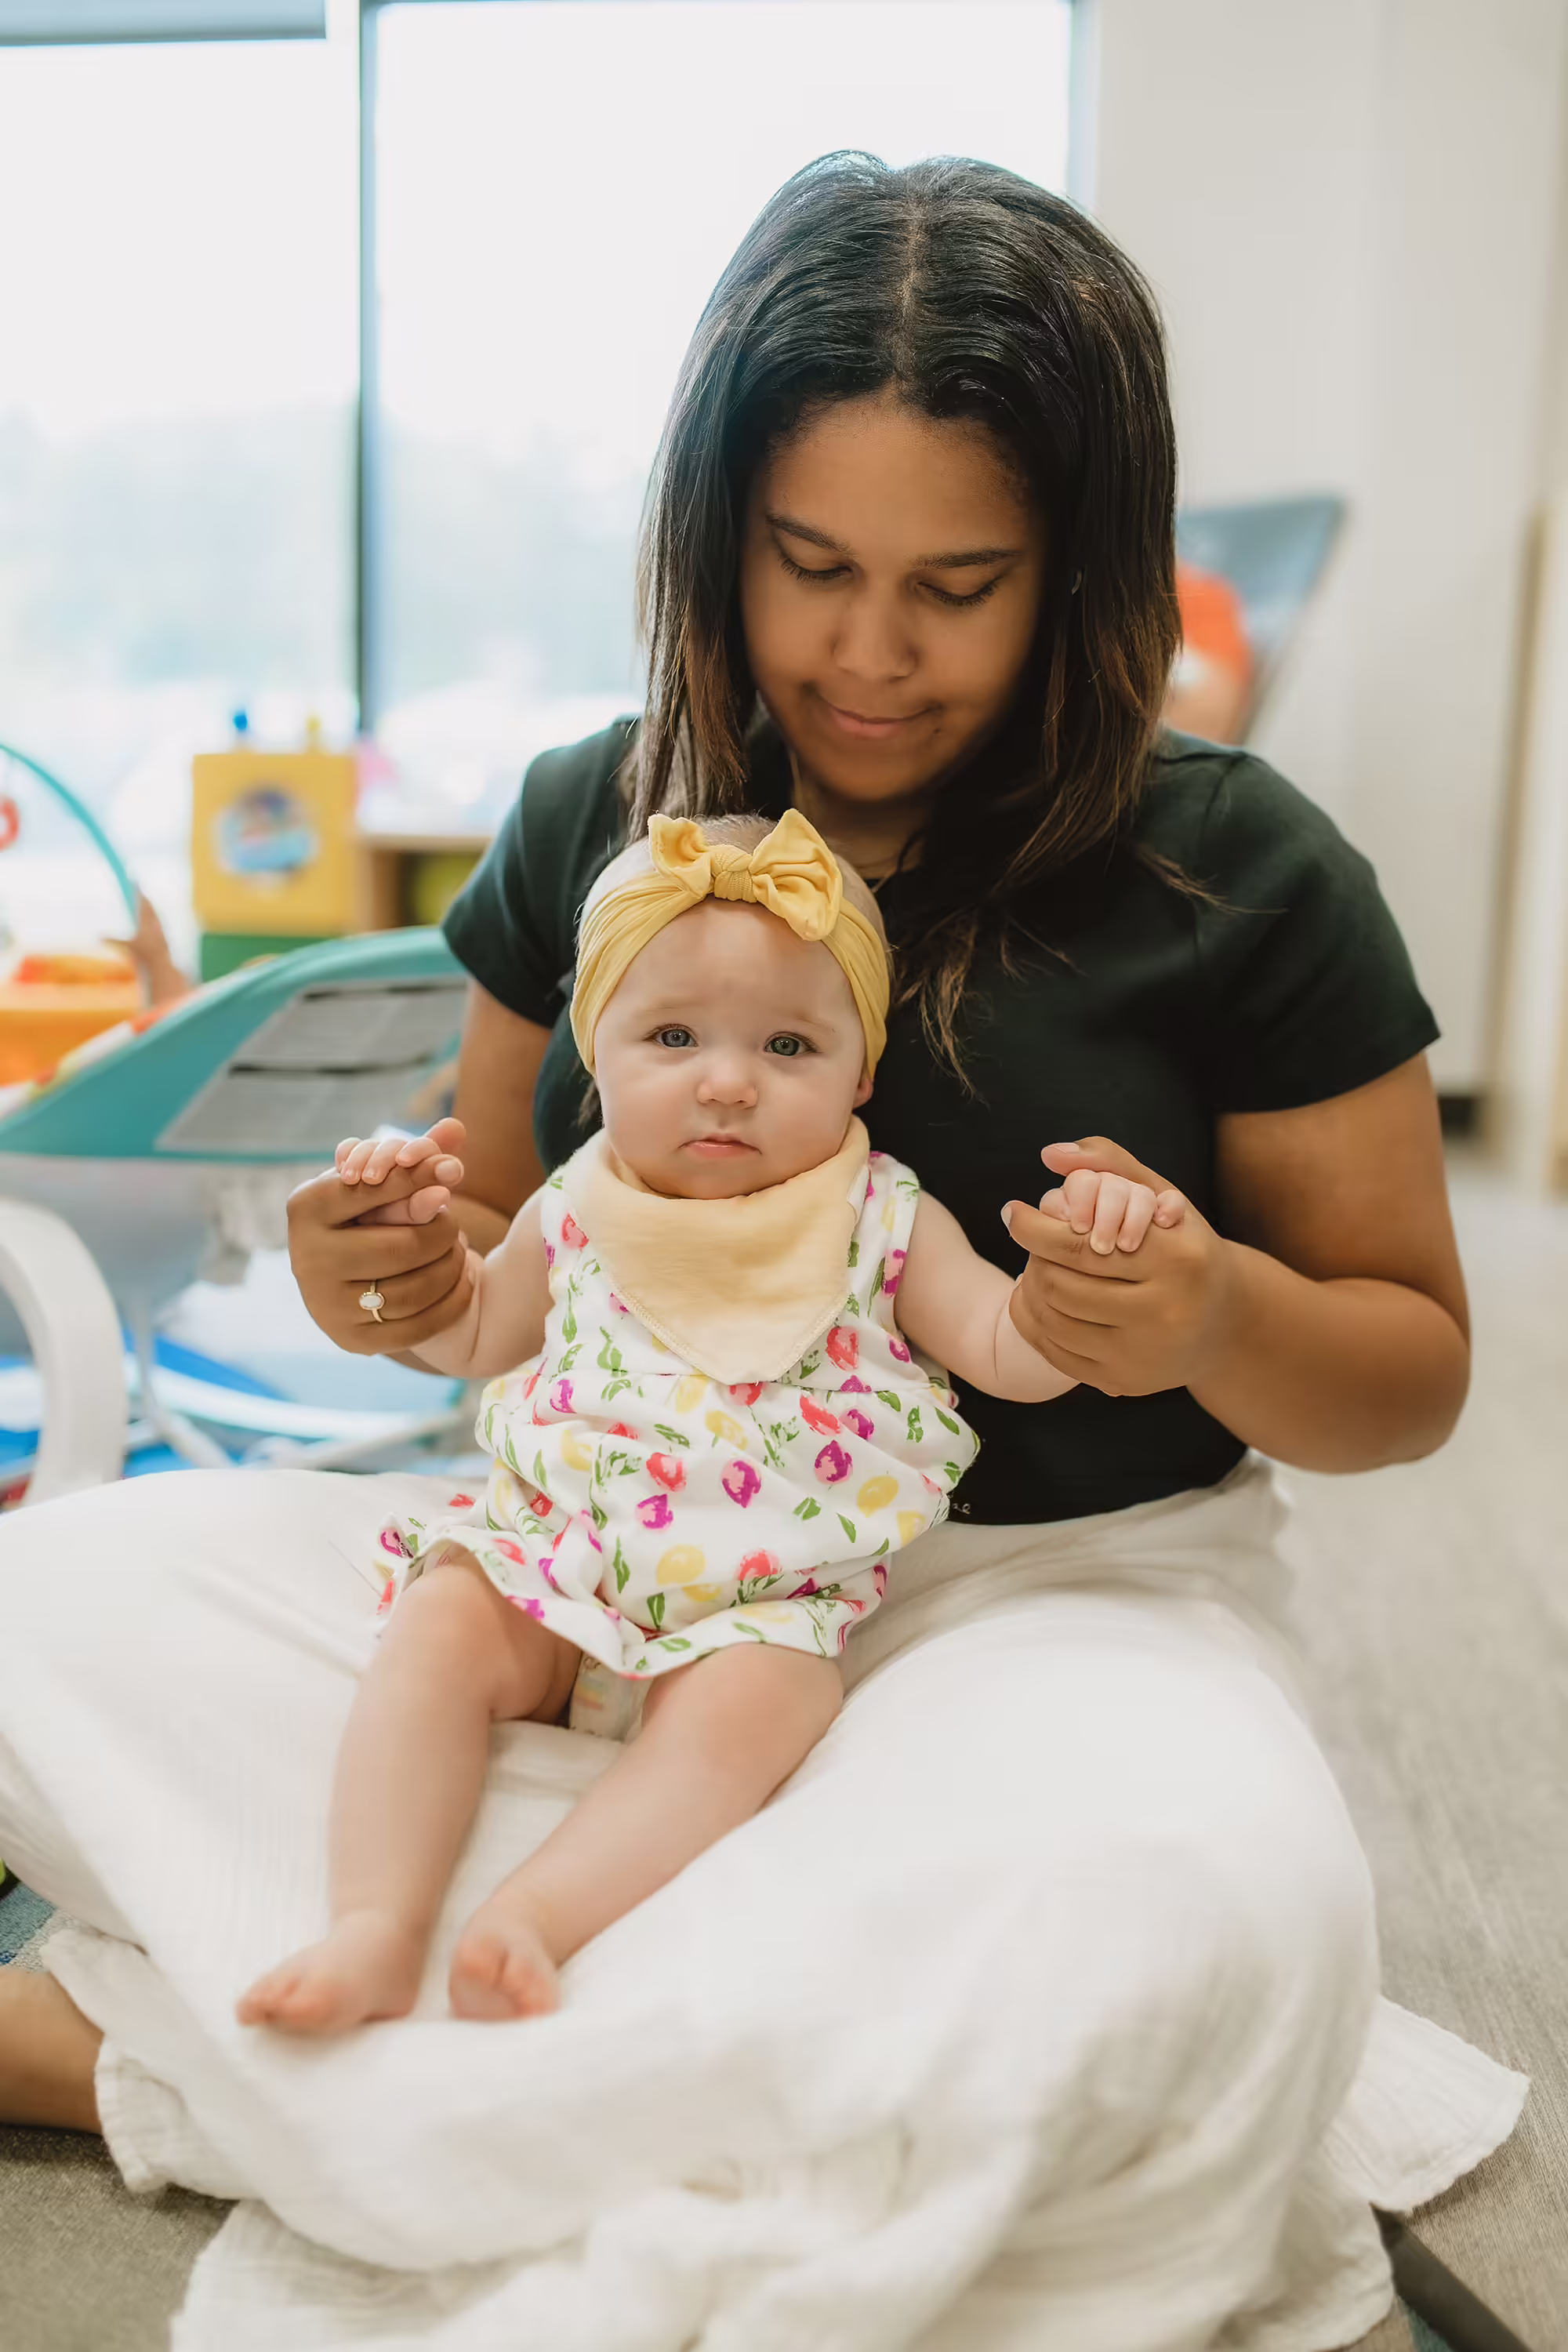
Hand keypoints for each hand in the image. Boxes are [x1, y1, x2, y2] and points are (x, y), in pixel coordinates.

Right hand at [287, 1115, 475, 1355]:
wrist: (345, 1275)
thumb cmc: (368, 1212)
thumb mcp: (384, 1179)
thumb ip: (420, 1154)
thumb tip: (457, 1129)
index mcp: (306, 1207)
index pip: (375, 1188)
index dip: (419, 1179)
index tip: (451, 1174)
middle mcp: (306, 1258)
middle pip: (403, 1247)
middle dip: (442, 1232)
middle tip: (454, 1223)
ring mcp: (326, 1306)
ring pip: (415, 1289)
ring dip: (450, 1266)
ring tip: (458, 1249)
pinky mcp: (351, 1341)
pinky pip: (418, 1326)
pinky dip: (451, 1300)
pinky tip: (463, 1279)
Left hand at [1003, 1137, 1236, 1396]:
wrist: (1223, 1321)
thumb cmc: (1183, 1247)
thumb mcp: (1160, 1195)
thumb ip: (1109, 1162)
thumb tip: (1049, 1153)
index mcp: (1176, 1260)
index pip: (1077, 1244)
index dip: (1033, 1227)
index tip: (1014, 1212)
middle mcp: (1165, 1312)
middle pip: (1060, 1283)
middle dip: (1034, 1258)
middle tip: (1029, 1242)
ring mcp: (1144, 1354)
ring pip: (1054, 1319)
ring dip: (1033, 1288)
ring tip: (1033, 1266)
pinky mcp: (1126, 1382)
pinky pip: (1056, 1352)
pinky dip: (1036, 1323)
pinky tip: (1038, 1299)